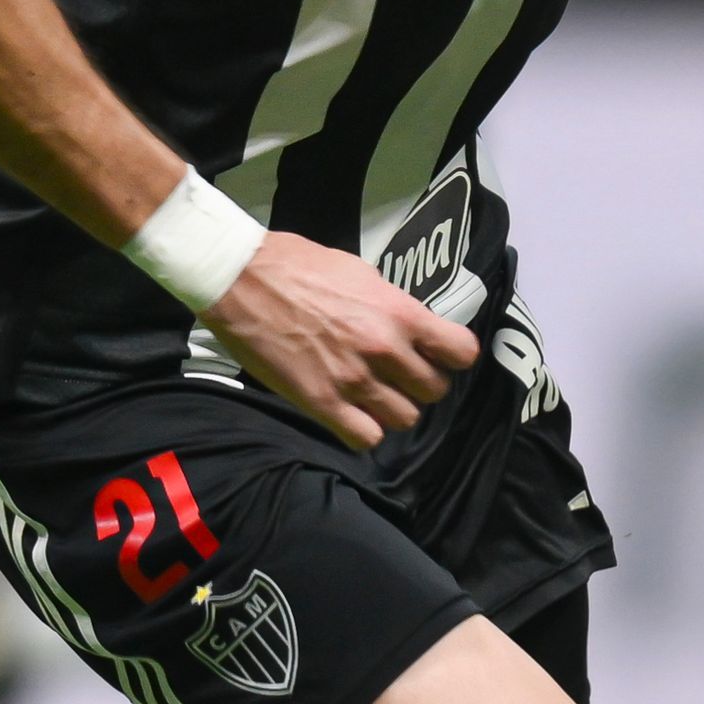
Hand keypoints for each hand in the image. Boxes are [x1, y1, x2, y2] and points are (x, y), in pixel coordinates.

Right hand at [202, 233, 478, 450]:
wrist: (241, 277)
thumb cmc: (299, 265)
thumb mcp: (362, 274)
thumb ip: (392, 306)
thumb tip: (409, 326)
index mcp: (400, 313)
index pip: (462, 352)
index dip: (453, 357)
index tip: (438, 356)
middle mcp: (384, 350)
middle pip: (435, 390)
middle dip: (420, 384)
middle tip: (399, 375)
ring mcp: (353, 380)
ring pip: (405, 419)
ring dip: (393, 409)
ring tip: (373, 396)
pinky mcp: (320, 403)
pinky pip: (366, 438)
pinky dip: (364, 431)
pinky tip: (352, 414)